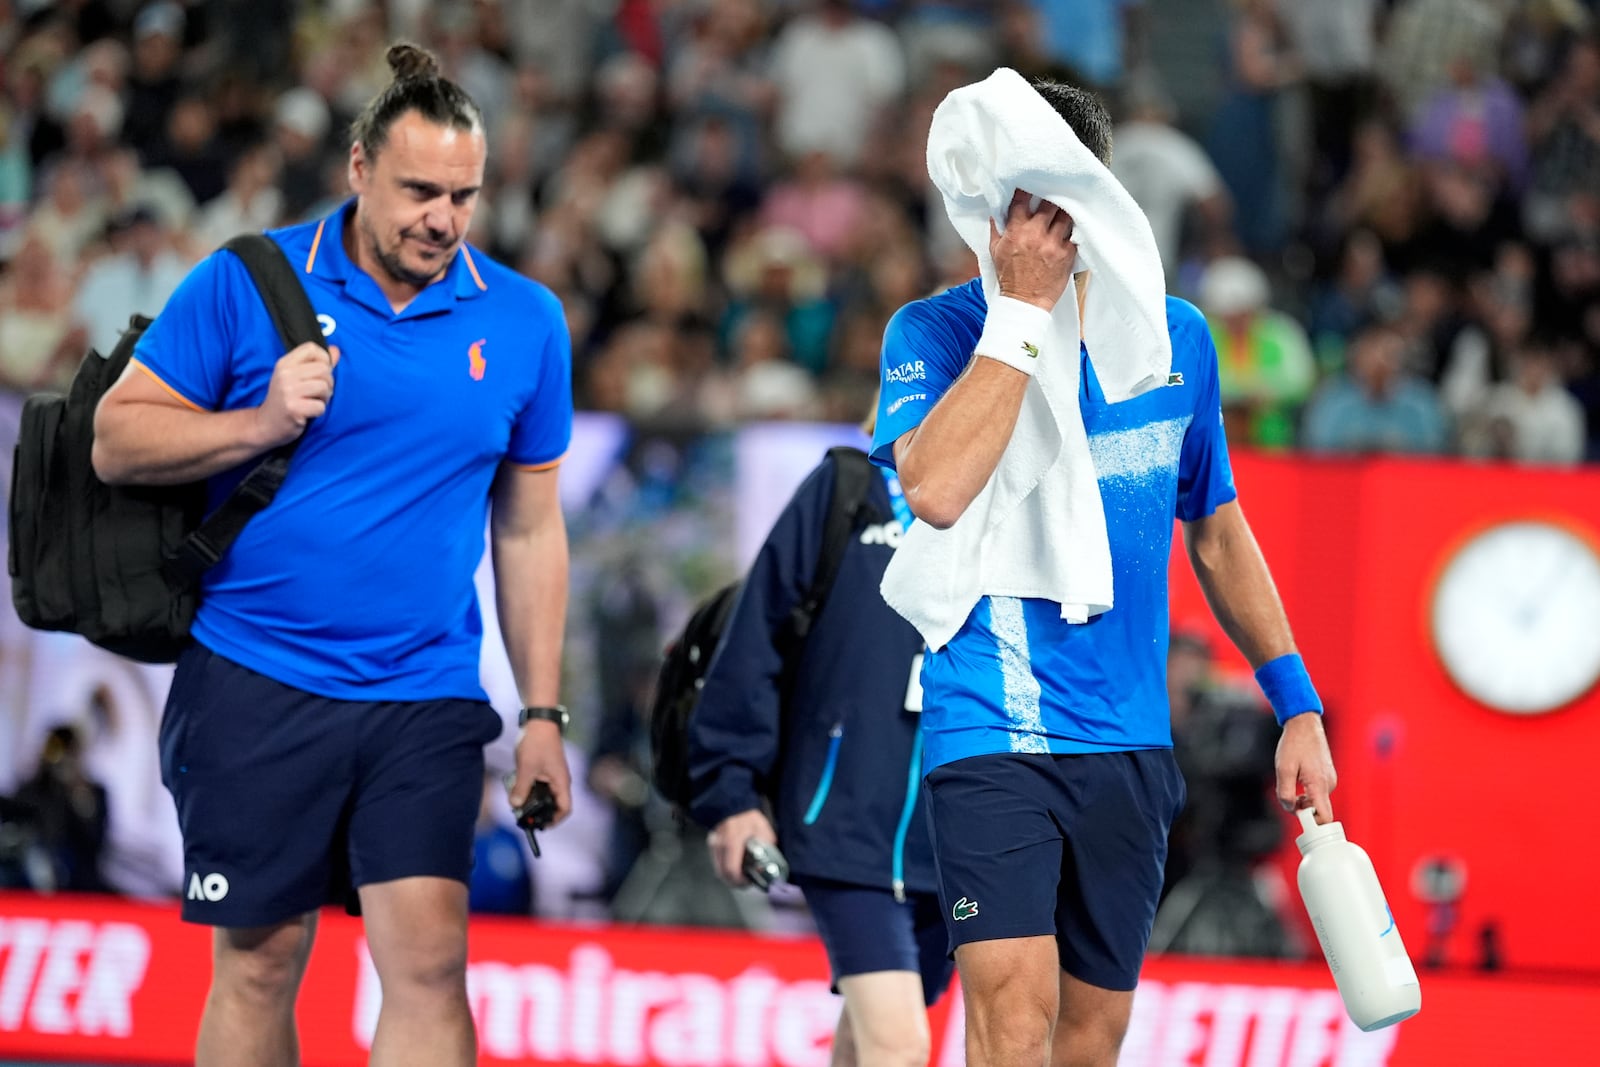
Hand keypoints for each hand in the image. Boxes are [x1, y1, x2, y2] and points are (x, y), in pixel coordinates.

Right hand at [254, 342, 338, 447]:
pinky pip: (320, 406)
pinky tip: (308, 412)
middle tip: (317, 393)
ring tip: (313, 402)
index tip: (320, 373)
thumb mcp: (295, 377)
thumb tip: (336, 350)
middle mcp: (285, 374)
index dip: (323, 359)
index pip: (311, 348)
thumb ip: (316, 363)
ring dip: (325, 398)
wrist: (265, 424)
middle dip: (327, 383)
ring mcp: (288, 391)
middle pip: (323, 369)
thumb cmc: (284, 399)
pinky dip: (319, 411)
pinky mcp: (293, 408)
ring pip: (324, 387)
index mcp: (284, 363)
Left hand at [507, 721, 572, 826]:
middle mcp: (559, 780)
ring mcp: (552, 775)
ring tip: (516, 802)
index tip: (540, 825)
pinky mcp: (544, 769)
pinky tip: (515, 787)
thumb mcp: (526, 767)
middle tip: (522, 816)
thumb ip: (521, 788)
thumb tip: (515, 805)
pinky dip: (528, 789)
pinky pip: (538, 785)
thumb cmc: (537, 742)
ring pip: (543, 795)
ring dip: (531, 800)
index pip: (564, 808)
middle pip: (553, 804)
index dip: (554, 820)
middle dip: (538, 812)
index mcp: (561, 782)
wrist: (538, 721)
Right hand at [707, 809, 775, 886]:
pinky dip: (724, 868)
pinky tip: (734, 866)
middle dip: (734, 882)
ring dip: (729, 876)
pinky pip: (716, 862)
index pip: (731, 869)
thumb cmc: (749, 817)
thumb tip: (771, 862)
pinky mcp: (711, 844)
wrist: (733, 804)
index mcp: (733, 842)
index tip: (748, 881)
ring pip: (718, 869)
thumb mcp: (763, 830)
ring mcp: (713, 845)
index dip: (740, 881)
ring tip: (740, 876)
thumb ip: (767, 847)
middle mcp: (720, 845)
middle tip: (745, 883)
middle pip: (722, 874)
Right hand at [989, 189, 1077, 311]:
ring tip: (1065, 208)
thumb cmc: (1010, 277)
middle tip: (1053, 194)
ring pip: (1066, 215)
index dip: (1026, 188)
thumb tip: (996, 212)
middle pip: (1049, 203)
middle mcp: (1036, 234)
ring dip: (1065, 211)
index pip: (1021, 200)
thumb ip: (997, 229)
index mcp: (1016, 232)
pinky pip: (1075, 234)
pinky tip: (1072, 227)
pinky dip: (1073, 229)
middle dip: (1051, 197)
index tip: (1029, 183)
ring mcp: (1053, 244)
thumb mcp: (995, 251)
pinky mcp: (1067, 254)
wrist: (1025, 302)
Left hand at [1275, 713, 1336, 822]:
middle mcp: (1329, 784)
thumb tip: (1290, 809)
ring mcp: (1330, 780)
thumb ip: (1285, 793)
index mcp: (1319, 785)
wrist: (1304, 724)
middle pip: (1317, 810)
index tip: (1300, 821)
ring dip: (1302, 798)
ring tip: (1292, 779)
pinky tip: (1298, 776)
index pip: (1325, 817)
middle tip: (1288, 793)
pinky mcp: (1327, 776)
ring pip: (1316, 800)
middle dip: (1302, 808)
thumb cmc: (1294, 744)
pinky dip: (1306, 790)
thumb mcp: (1283, 769)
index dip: (1313, 824)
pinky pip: (1317, 791)